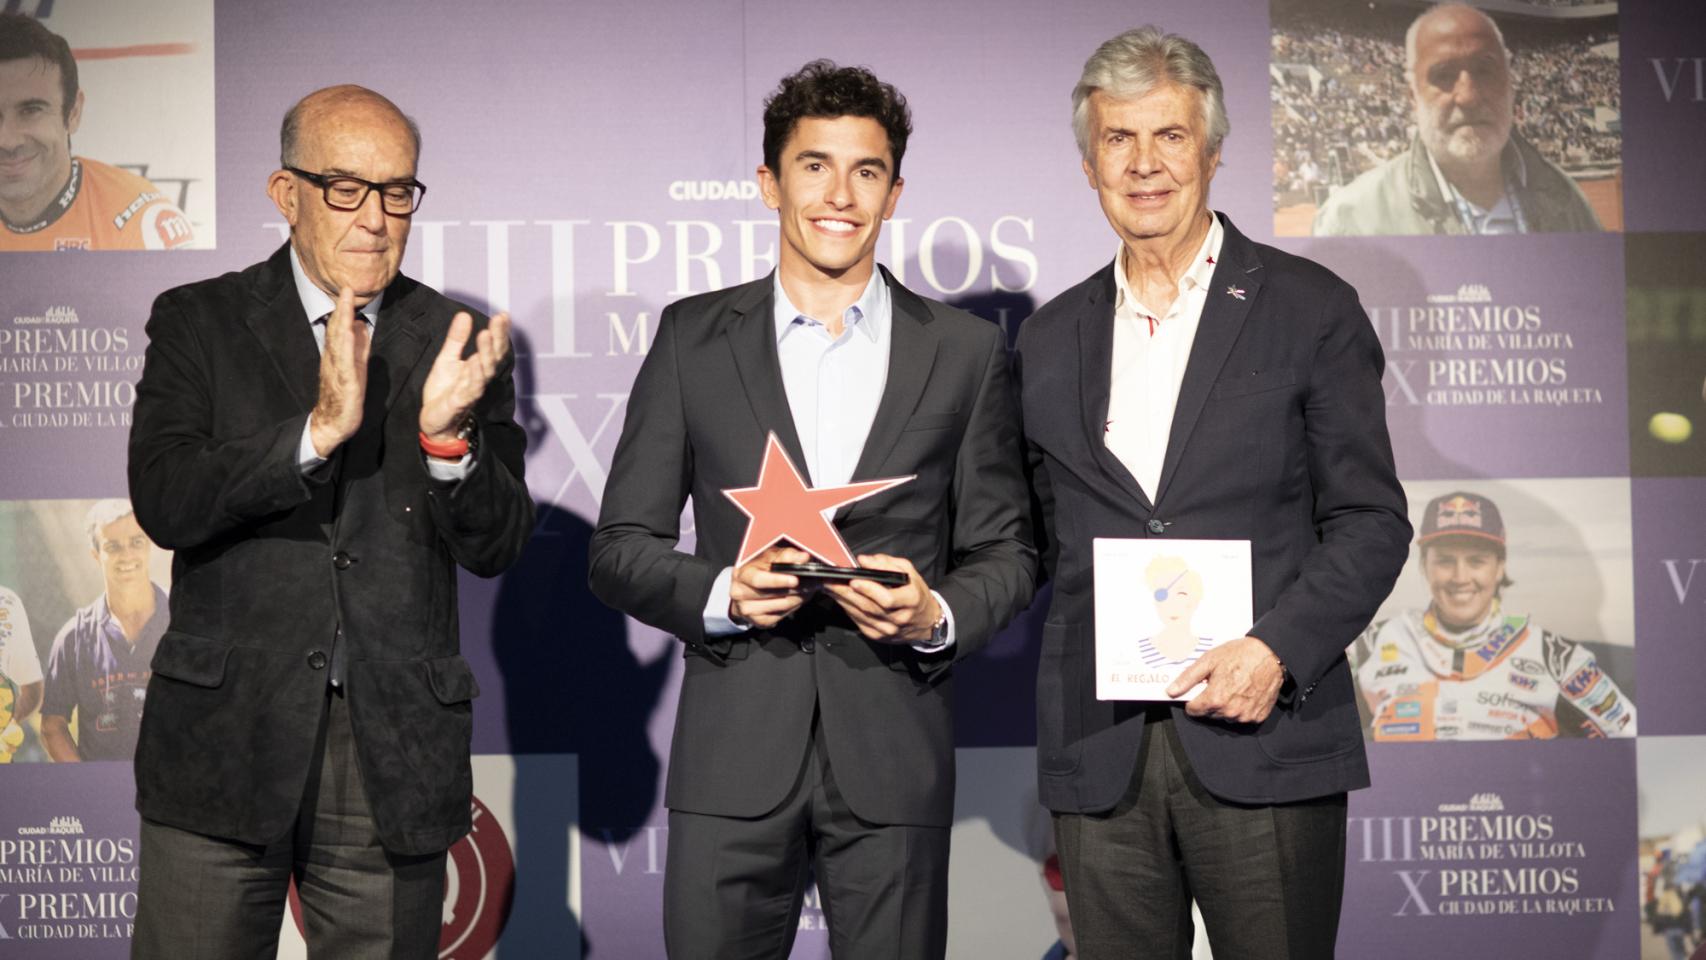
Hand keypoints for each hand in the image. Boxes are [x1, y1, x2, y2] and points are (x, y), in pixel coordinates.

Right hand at [309, 287, 369, 455]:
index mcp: (338, 355)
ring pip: (338, 342)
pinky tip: (350, 334)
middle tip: (346, 288)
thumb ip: (358, 347)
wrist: (332, 423)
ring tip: (346, 304)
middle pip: (337, 330)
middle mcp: (334, 360)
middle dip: (342, 309)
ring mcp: (337, 371)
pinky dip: (347, 346)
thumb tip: (362, 326)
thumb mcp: (355, 366)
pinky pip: (345, 362)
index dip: (344, 309)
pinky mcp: (345, 383)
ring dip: (342, 322)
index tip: (347, 289)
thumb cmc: (344, 396)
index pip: (340, 328)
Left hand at [420, 311, 512, 440]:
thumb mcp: (447, 359)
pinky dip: (474, 375)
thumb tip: (464, 314)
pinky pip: (471, 388)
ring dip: (486, 353)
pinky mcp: (461, 402)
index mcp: (479, 366)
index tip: (503, 315)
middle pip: (494, 356)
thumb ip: (456, 339)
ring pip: (485, 371)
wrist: (435, 420)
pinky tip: (474, 362)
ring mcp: (472, 390)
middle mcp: (480, 377)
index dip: (499, 332)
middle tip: (498, 320)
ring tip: (485, 335)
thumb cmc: (444, 390)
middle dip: (497, 338)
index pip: (494, 347)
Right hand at [729, 545, 815, 628]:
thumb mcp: (770, 556)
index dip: (777, 580)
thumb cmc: (760, 569)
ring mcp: (748, 610)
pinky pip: (782, 615)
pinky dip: (795, 607)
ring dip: (800, 597)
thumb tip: (803, 558)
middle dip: (797, 588)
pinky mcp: (759, 621)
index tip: (795, 580)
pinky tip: (799, 598)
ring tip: (810, 589)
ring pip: (781, 606)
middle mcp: (740, 593)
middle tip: (814, 582)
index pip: (759, 579)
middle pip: (773, 594)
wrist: (747, 588)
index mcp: (741, 574)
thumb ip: (787, 556)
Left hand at [823, 554, 939, 644]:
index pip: (886, 599)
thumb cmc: (916, 593)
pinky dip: (847, 609)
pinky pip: (858, 622)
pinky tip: (840, 599)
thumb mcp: (909, 572)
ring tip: (830, 587)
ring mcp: (887, 630)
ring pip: (860, 615)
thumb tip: (863, 560)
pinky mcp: (878, 636)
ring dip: (842, 600)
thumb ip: (886, 564)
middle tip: (829, 581)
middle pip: (868, 607)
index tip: (853, 580)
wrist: (925, 622)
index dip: (868, 590)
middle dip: (845, 592)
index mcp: (910, 600)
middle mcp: (899, 618)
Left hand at [1166, 636, 1284, 723]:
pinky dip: (1241, 708)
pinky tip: (1245, 692)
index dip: (1193, 699)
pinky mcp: (1258, 717)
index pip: (1193, 711)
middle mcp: (1230, 712)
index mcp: (1215, 699)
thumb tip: (1171, 691)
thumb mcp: (1209, 660)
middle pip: (1209, 713)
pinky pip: (1242, 717)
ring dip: (1225, 705)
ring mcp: (1245, 716)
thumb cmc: (1240, 655)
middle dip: (1210, 700)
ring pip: (1225, 716)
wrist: (1271, 654)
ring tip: (1234, 685)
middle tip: (1220, 682)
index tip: (1200, 689)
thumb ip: (1188, 678)